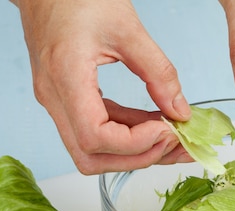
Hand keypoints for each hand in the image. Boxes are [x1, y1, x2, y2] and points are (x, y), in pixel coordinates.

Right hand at [13, 0, 191, 173]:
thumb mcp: (128, 28)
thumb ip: (158, 72)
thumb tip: (181, 111)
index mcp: (65, 77)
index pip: (95, 138)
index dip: (134, 143)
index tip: (166, 128)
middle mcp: (54, 98)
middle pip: (90, 157)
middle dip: (135, 157)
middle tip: (173, 142)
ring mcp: (56, 102)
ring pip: (90, 152)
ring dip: (132, 151)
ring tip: (169, 136)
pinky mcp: (65, 100)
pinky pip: (93, 131)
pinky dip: (124, 135)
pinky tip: (152, 124)